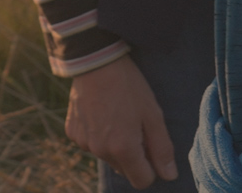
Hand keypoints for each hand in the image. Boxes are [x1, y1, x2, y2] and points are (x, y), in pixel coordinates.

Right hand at [66, 54, 175, 187]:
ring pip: (107, 156)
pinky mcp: (72, 132)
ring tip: (117, 116)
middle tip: (135, 125)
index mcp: (123, 149)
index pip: (141, 181)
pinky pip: (91, 143)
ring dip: (115, 145)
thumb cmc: (129, 86)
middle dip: (133, 156)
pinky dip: (98, 135)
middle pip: (124, 169)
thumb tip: (169, 175)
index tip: (151, 146)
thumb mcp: (152, 114)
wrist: (95, 61)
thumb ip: (162, 148)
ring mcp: (84, 142)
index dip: (151, 167)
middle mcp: (101, 151)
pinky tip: (101, 113)